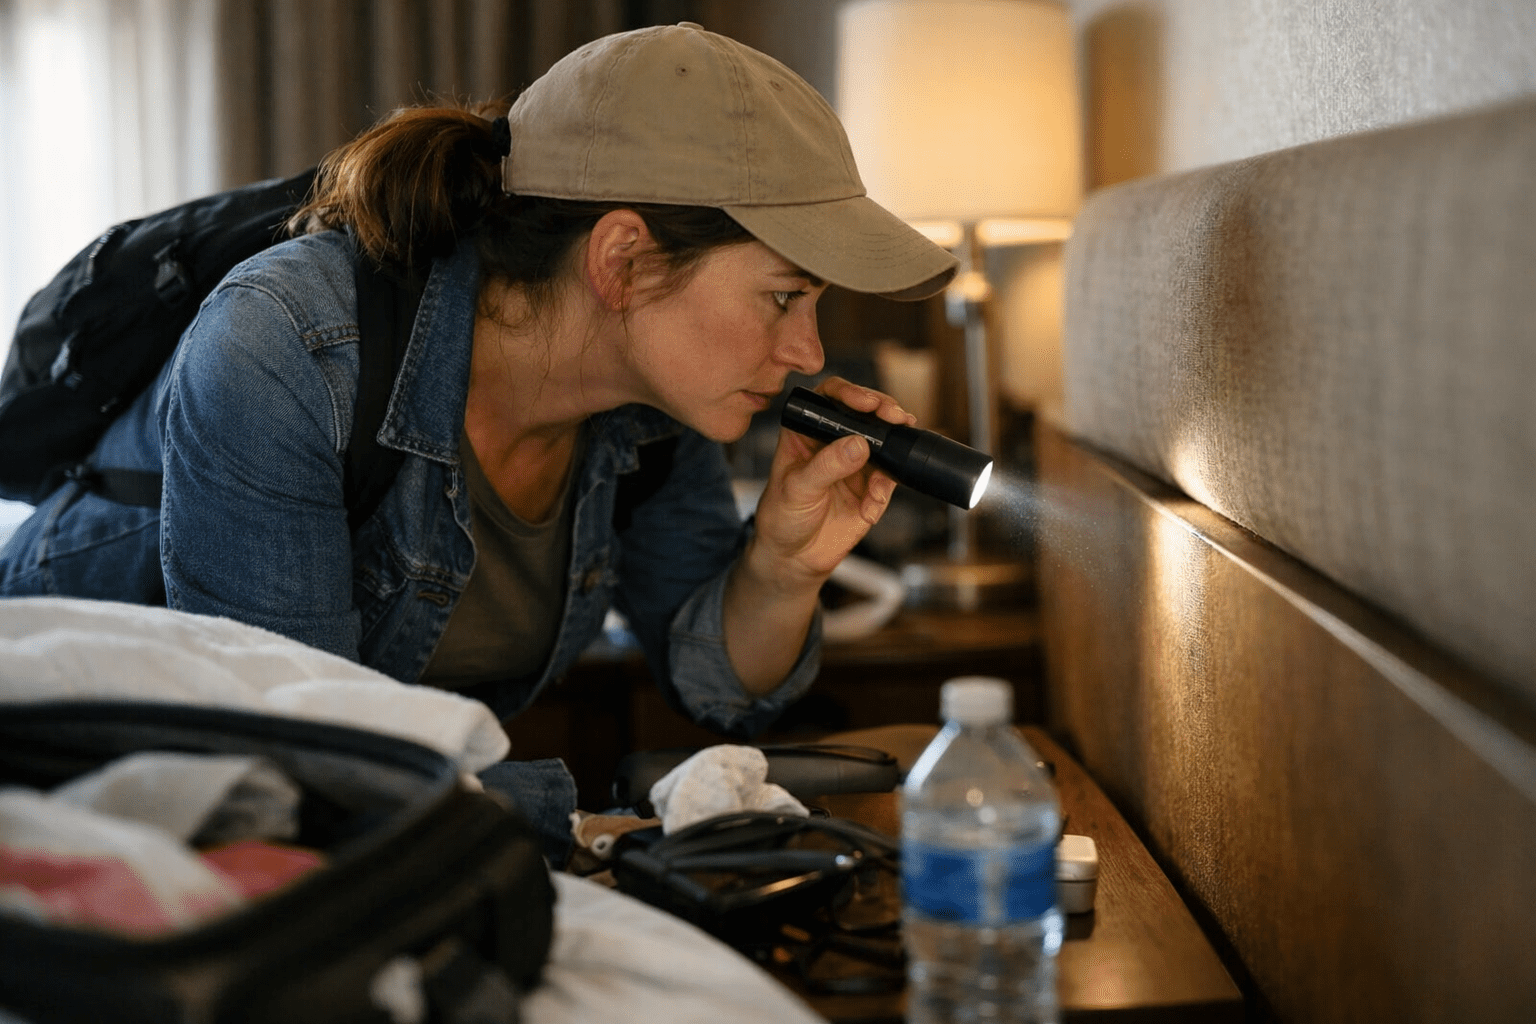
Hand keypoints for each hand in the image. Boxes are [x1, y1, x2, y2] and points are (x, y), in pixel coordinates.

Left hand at [750, 377, 913, 584]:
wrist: (793, 558)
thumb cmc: (781, 517)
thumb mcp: (797, 489)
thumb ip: (827, 466)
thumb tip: (858, 444)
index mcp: (807, 431)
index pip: (830, 398)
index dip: (850, 393)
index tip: (865, 402)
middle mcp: (834, 441)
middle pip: (865, 413)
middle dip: (884, 411)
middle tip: (895, 417)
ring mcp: (856, 462)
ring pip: (885, 441)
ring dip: (894, 445)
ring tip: (891, 461)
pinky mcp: (872, 486)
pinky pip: (890, 478)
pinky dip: (886, 488)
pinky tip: (871, 504)